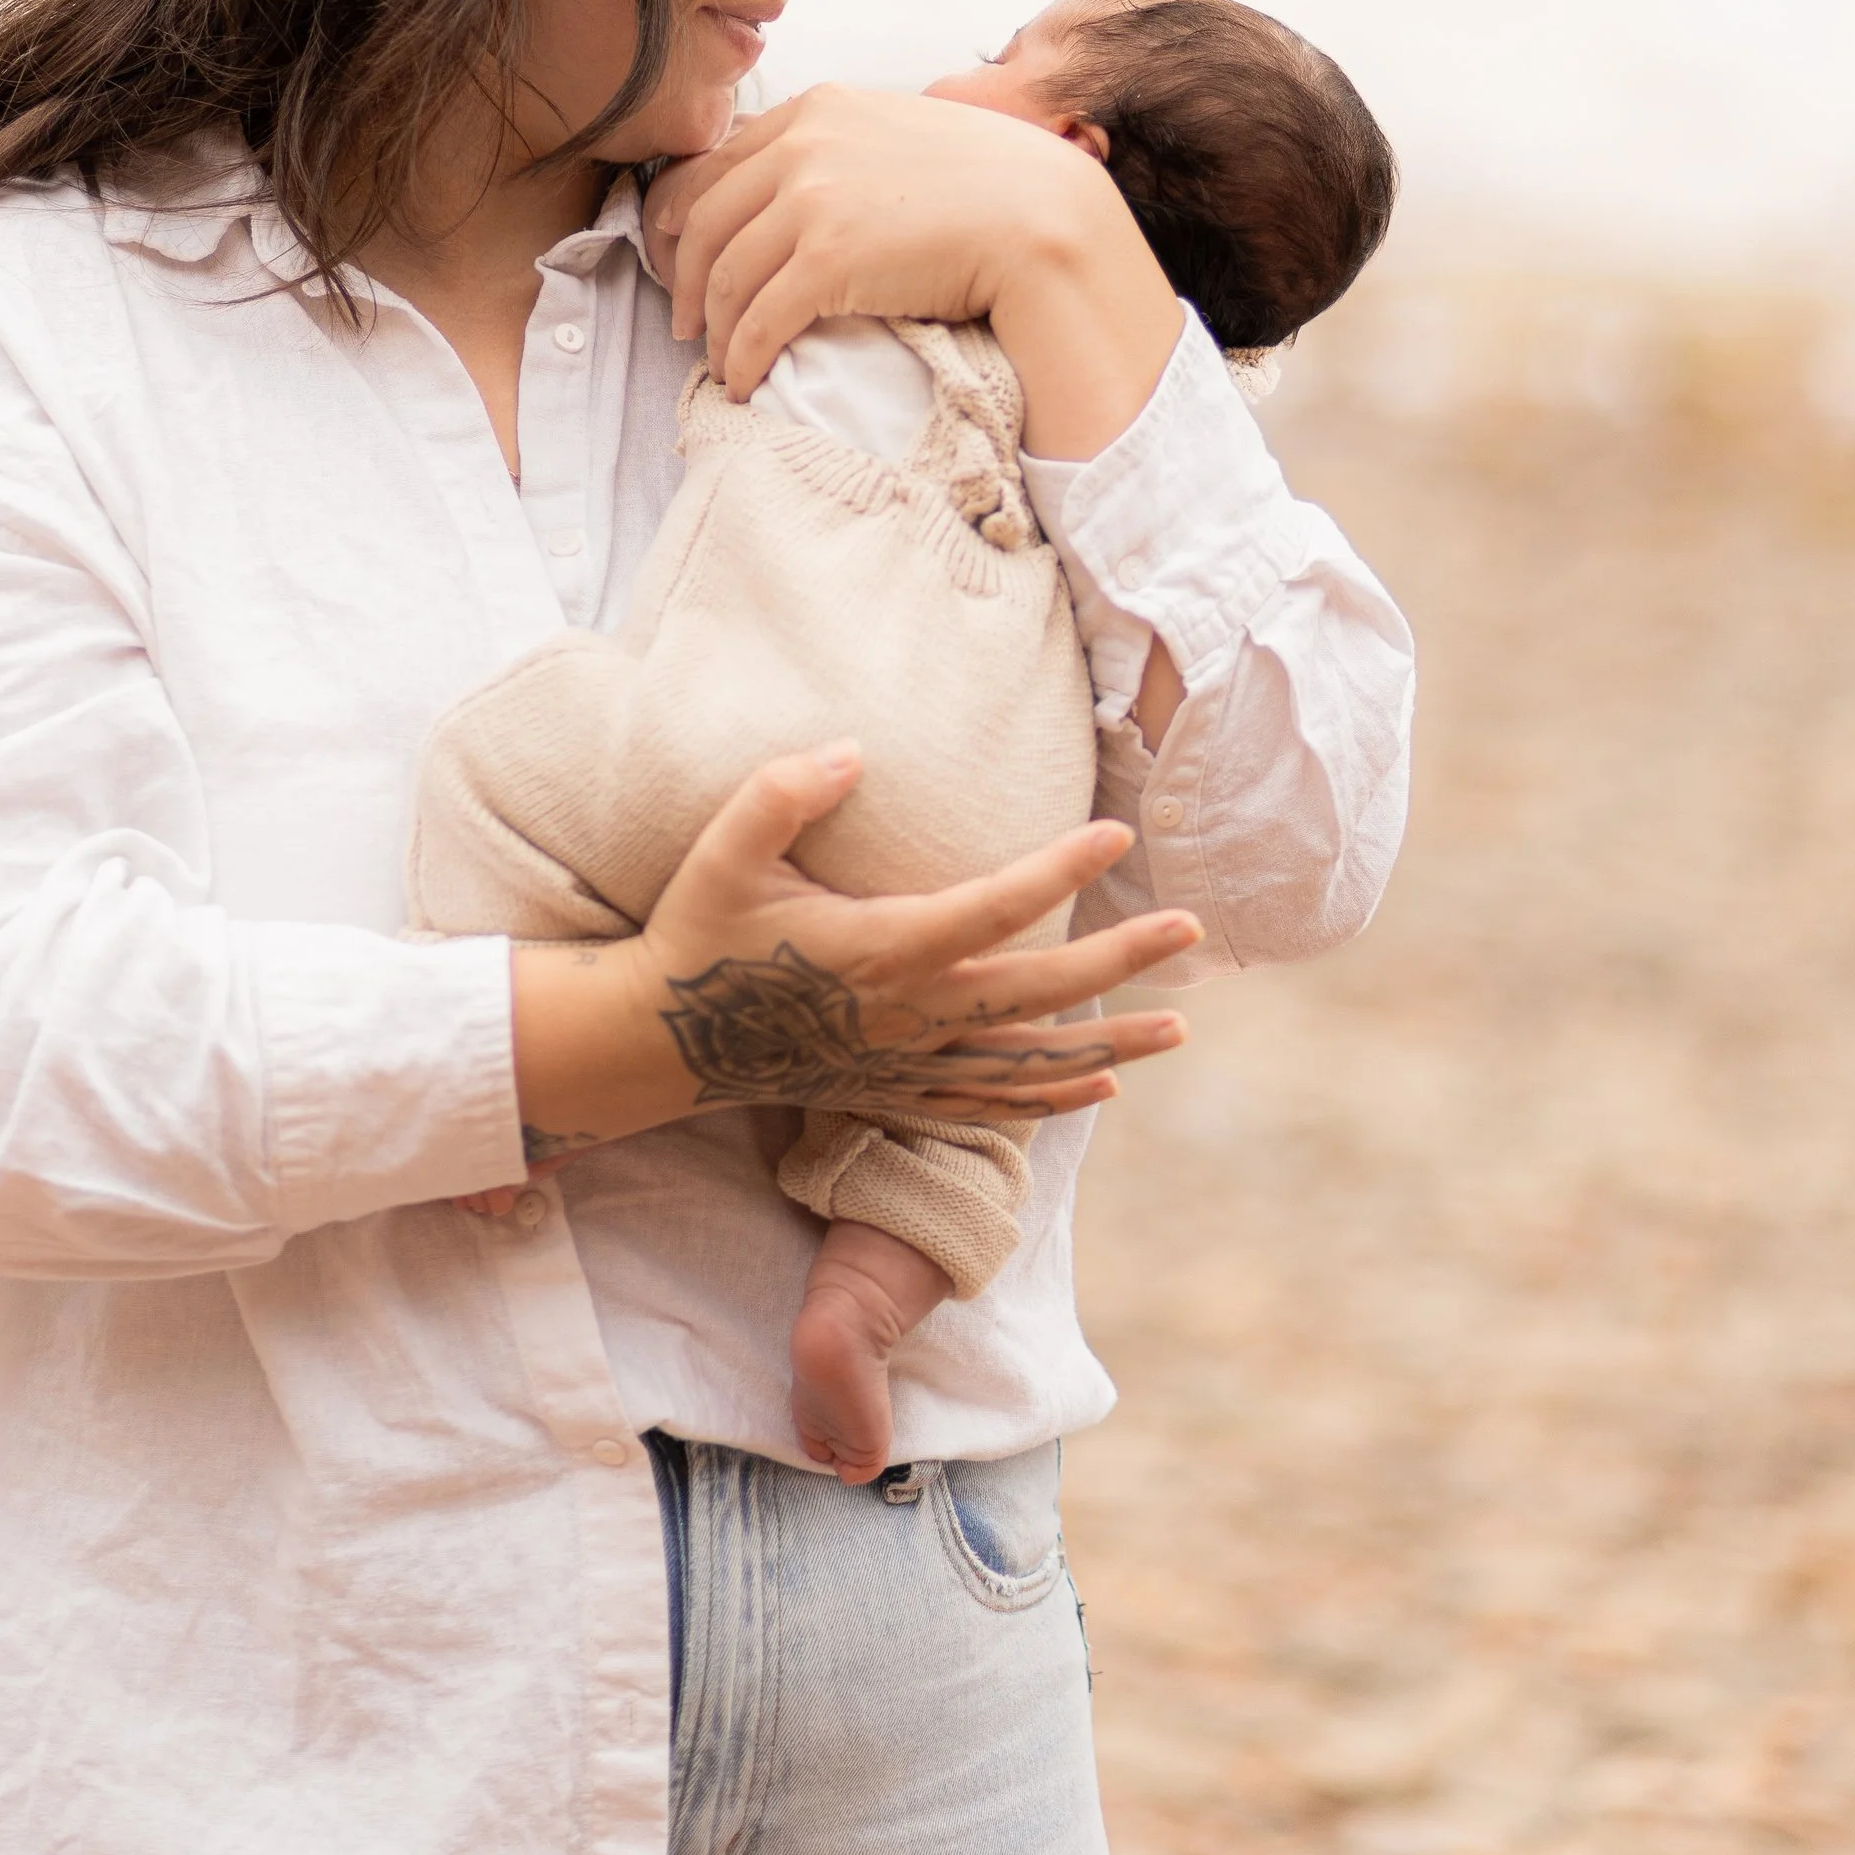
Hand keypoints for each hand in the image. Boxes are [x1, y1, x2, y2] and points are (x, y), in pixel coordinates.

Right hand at [509, 743, 1198, 1154]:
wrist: (663, 1041)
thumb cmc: (698, 932)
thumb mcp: (726, 849)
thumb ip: (785, 792)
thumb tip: (854, 750)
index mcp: (882, 948)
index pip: (993, 906)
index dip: (1060, 869)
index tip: (1119, 837)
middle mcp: (910, 1013)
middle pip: (1038, 991)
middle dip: (1121, 961)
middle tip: (1192, 931)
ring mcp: (908, 1061)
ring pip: (1030, 1060)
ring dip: (1111, 1043)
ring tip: (1180, 1027)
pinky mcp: (897, 1089)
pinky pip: (992, 1103)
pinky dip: (1051, 1097)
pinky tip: (1102, 1086)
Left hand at [645, 85, 1181, 454]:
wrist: (1042, 216)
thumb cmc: (991, 181)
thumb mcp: (905, 131)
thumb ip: (847, 142)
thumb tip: (806, 179)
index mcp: (819, 109)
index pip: (717, 161)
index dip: (685, 216)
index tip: (679, 250)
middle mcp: (804, 147)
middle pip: (705, 221)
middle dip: (685, 278)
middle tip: (687, 320)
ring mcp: (812, 203)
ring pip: (725, 276)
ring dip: (713, 328)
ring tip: (717, 357)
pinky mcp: (827, 264)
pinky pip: (757, 322)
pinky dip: (740, 359)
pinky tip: (742, 381)